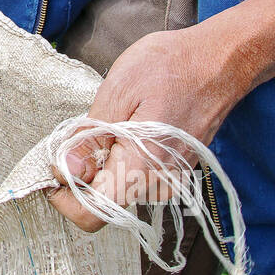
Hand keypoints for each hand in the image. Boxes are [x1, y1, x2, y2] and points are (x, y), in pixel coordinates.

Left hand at [47, 24, 257, 230]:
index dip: (66, 197)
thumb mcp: (117, 92)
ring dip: (104, 163)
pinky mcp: (175, 172)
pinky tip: (128, 128)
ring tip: (111, 123)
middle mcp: (159, 184)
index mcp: (141, 167)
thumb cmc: (170, 67)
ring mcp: (171, 180)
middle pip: (104, 201)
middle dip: (83, 173)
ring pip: (120, 188)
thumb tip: (64, 170)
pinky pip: (138, 177)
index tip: (55, 168)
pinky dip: (123, 158)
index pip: (93, 213)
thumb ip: (89, 138)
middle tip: (81, 133)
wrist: (219, 60)